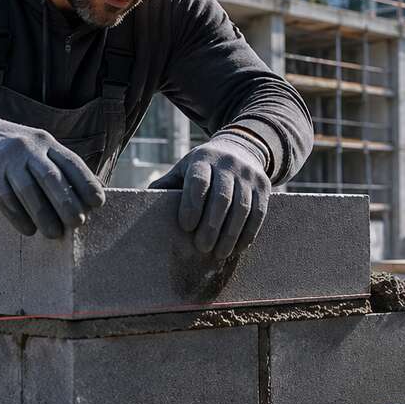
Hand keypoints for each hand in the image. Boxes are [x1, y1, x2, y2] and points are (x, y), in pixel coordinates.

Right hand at [0, 104, 104, 237]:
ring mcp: (6, 158)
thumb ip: (57, 167)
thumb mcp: (36, 149)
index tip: (98, 204)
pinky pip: (5, 198)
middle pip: (52, 178)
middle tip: (77, 224)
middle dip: (67, 203)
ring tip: (54, 234)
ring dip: (44, 215)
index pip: (72, 163)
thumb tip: (90, 193)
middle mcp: (29, 147)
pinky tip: (28, 230)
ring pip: (29, 190)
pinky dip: (18, 217)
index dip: (87, 184)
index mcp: (46, 142)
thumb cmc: (11, 151)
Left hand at [149, 131, 270, 258]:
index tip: (186, 227)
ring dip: (231, 234)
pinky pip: (259, 212)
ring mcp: (248, 174)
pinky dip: (249, 233)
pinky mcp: (264, 185)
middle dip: (212, 226)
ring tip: (220, 254)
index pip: (198, 182)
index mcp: (203, 159)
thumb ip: (167, 186)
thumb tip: (140, 207)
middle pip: (222, 198)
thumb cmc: (203, 168)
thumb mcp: (184, 169)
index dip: (192, 205)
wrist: (241, 149)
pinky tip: (239, 248)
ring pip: (242, 207)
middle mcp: (228, 164)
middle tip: (202, 248)